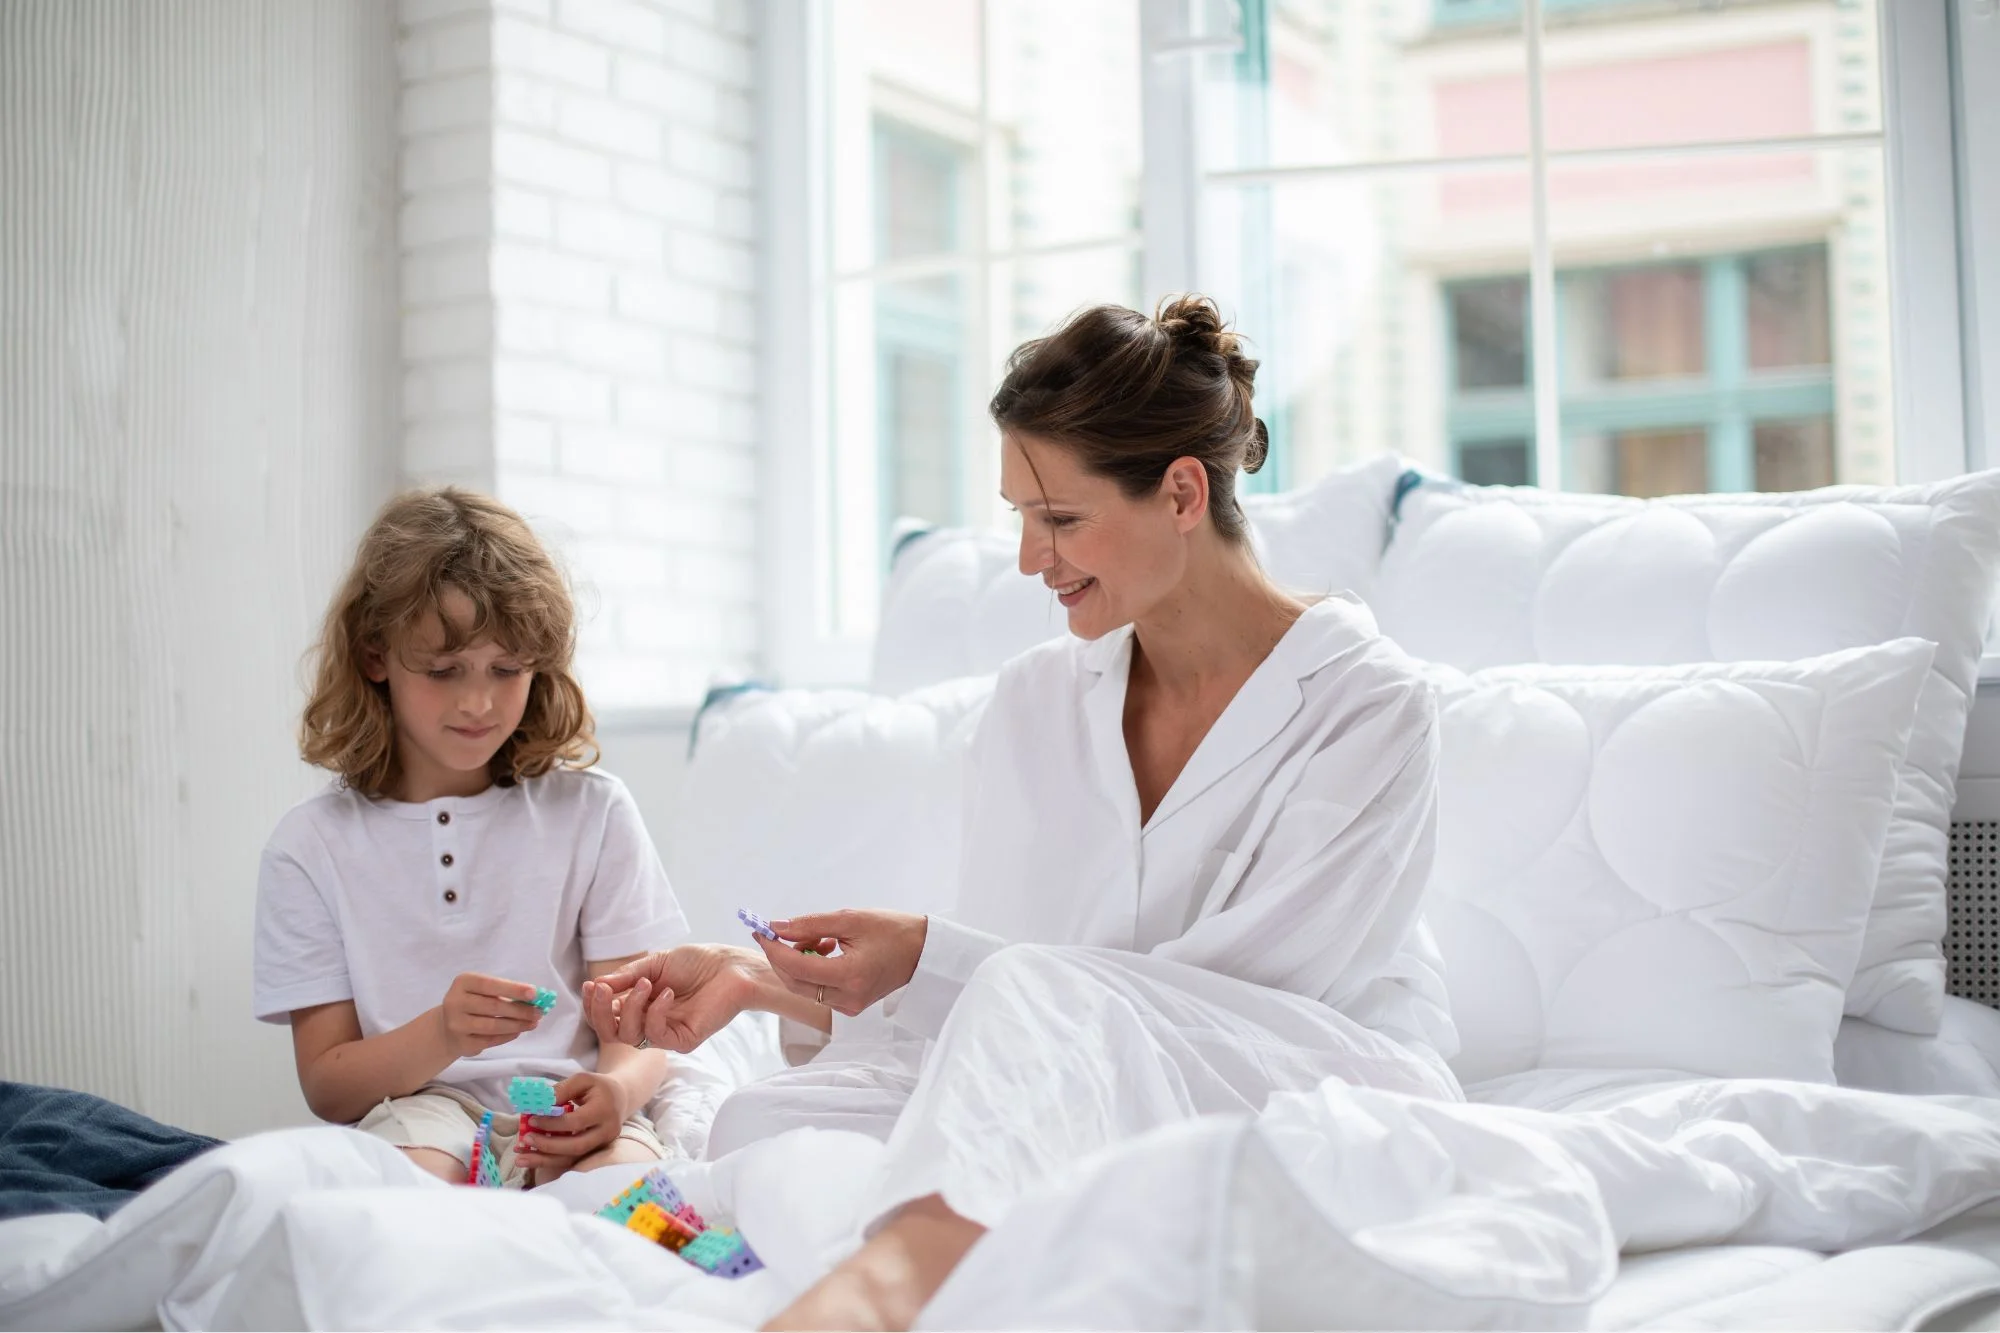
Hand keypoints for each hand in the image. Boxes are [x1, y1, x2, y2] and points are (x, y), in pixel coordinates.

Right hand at [436, 972, 541, 1058]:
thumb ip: (504, 992)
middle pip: (493, 1006)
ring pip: (493, 1026)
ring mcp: (456, 1024)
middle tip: (538, 1012)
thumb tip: (534, 999)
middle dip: (520, 1010)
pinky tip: (518, 1031)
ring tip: (533, 1023)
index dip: (513, 989)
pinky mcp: (461, 1043)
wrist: (446, 1027)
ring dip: (517, 1025)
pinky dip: (507, 1036)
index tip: (534, 993)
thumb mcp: (482, 990)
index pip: (490, 984)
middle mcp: (455, 1002)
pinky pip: (489, 1040)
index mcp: (463, 982)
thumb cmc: (472, 1003)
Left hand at [512, 1070, 628, 1175]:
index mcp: (604, 1110)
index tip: (532, 1119)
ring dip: (544, 1160)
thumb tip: (538, 1104)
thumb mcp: (582, 1080)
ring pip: (572, 1158)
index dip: (552, 1123)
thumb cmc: (598, 1087)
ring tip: (520, 1158)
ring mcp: (601, 1145)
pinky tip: (531, 1157)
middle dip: (547, 1146)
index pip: (576, 1122)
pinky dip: (549, 1160)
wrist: (620, 1098)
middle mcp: (607, 1132)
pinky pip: (570, 1160)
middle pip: (576, 1146)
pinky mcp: (594, 1152)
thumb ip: (561, 1090)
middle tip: (525, 1139)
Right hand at [581, 945, 763, 1053]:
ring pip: (629, 1036)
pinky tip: (667, 993)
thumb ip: (626, 976)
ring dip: (630, 1007)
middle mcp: (649, 1022)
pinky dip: (655, 1013)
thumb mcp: (654, 964)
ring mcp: (666, 1034)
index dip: (594, 1005)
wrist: (731, 966)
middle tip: (603, 989)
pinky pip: (656, 1036)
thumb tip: (596, 985)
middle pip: (610, 1032)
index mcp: (639, 1006)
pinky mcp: (683, 1040)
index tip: (591, 986)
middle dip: (600, 1011)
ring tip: (645, 983)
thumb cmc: (696, 962)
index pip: (606, 1017)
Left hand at [757, 911, 927, 1016]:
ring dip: (799, 962)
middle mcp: (848, 998)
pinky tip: (827, 950)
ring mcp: (849, 1007)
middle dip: (781, 957)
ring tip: (819, 937)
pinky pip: (817, 990)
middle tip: (778, 932)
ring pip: (804, 988)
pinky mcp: (849, 1006)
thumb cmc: (892, 930)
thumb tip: (776, 927)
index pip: (797, 968)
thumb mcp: (850, 919)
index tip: (762, 930)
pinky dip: (812, 970)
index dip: (775, 949)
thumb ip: (810, 924)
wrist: (921, 950)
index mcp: (850, 976)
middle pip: (795, 982)